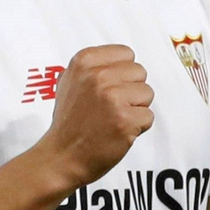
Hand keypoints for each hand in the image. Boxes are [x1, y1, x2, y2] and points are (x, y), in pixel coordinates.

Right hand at [36, 44, 153, 186]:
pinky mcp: (125, 120)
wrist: (62, 156)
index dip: (122, 74)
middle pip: (140, 72)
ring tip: (114, 119)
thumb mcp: (69, 82)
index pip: (126, 54)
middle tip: (111, 107)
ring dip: (136, 109)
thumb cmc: (68, 123)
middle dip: (131, 91)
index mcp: (84, 61)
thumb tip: (116, 59)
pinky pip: (148, 116)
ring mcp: (112, 98)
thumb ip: (92, 67)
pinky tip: (118, 132)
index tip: (109, 88)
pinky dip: (138, 128)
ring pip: (147, 93)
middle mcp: (98, 76)